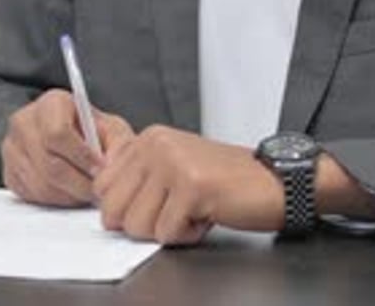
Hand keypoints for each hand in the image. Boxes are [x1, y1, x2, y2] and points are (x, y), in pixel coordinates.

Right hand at [1, 89, 132, 206]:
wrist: (63, 134)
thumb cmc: (90, 130)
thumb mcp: (110, 127)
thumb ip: (118, 143)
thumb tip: (111, 167)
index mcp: (50, 103)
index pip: (58, 134)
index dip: (81, 157)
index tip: (99, 169)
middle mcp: (24, 122)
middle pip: (49, 164)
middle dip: (79, 183)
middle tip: (97, 191)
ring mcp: (12, 148)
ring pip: (41, 184)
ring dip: (68, 196)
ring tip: (86, 193)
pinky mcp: (8, 171)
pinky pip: (31, 194)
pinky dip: (54, 200)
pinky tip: (69, 193)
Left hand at [93, 125, 284, 243]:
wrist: (273, 181)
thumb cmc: (225, 180)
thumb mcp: (173, 166)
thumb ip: (139, 177)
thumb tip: (103, 203)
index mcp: (149, 138)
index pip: (102, 185)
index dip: (124, 208)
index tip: (152, 205)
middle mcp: (157, 144)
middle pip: (114, 209)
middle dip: (141, 224)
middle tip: (172, 213)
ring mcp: (173, 163)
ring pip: (137, 225)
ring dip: (166, 230)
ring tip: (192, 211)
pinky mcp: (192, 186)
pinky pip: (166, 234)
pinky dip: (187, 236)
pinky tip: (205, 216)